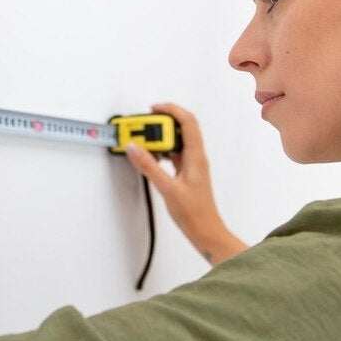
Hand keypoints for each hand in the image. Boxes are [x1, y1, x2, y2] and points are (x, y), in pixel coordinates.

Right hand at [123, 102, 241, 262]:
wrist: (206, 231)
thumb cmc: (195, 213)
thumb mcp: (167, 189)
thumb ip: (149, 167)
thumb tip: (135, 148)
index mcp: (196, 157)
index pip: (187, 122)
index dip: (171, 110)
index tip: (153, 109)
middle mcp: (196, 158)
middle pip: (183, 128)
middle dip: (163, 122)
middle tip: (144, 126)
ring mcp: (192, 165)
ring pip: (178, 141)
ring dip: (162, 137)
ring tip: (144, 140)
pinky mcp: (187, 174)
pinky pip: (175, 154)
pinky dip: (162, 151)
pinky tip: (151, 157)